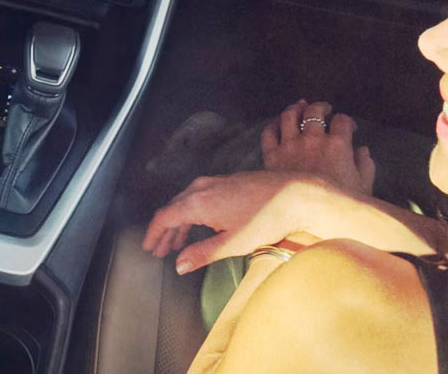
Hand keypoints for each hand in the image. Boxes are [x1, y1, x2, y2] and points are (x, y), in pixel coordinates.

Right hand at [143, 170, 329, 274]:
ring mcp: (215, 182)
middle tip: (160, 250)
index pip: (164, 218)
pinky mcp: (228, 181)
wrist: (298, 195)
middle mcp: (202, 188)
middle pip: (172, 209)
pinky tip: (200, 225)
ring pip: (186, 201)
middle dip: (164, 231)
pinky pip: (199, 195)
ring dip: (178, 222)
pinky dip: (192, 212)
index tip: (149, 248)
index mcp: (198, 202)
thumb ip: (202, 254)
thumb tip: (179, 266)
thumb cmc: (268, 218)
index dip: (153, 234)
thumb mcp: (233, 243)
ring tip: (177, 242)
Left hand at [260, 99, 375, 196]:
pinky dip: (273, 125)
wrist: (305, 215)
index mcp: (337, 145)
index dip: (347, 121)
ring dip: (296, 108)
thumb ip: (366, 165)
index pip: (342, 120)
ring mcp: (290, 146)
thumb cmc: (337, 204)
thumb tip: (363, 150)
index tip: (348, 126)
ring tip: (300, 106)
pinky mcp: (272, 156)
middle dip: (320, 107)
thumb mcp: (362, 187)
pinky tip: (278, 125)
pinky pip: (269, 132)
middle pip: (314, 111)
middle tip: (324, 108)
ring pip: (289, 115)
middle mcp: (313, 140)